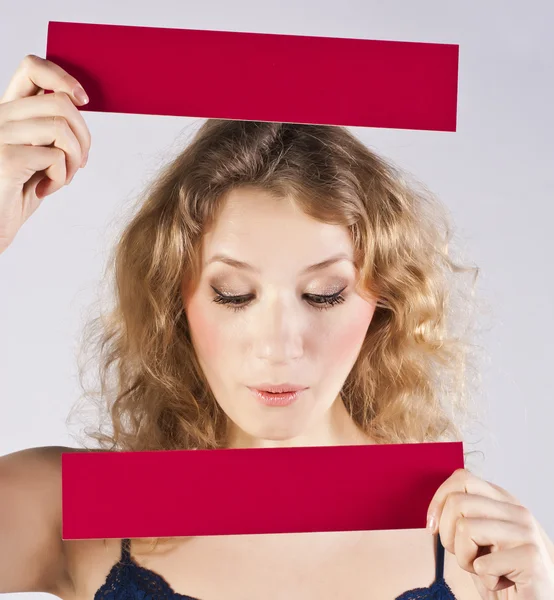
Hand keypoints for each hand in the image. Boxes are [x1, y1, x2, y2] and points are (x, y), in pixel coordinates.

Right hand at [0, 54, 90, 253]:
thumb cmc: (16, 193)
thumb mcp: (39, 155)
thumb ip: (52, 130)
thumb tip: (80, 106)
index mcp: (9, 111)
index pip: (32, 67)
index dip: (63, 77)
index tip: (84, 100)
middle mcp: (0, 117)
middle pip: (61, 101)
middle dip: (84, 136)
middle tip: (79, 163)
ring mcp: (0, 135)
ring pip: (62, 127)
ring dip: (75, 158)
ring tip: (62, 177)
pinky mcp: (6, 158)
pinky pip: (56, 156)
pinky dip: (61, 178)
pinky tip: (45, 190)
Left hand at [427, 468, 553, 598]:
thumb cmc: (501, 574)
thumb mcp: (477, 540)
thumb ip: (462, 517)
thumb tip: (434, 512)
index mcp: (503, 500)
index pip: (461, 478)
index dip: (438, 502)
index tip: (432, 527)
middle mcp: (517, 510)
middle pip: (457, 502)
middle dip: (448, 535)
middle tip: (466, 556)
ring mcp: (526, 532)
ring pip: (465, 528)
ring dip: (465, 559)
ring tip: (484, 569)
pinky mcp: (531, 557)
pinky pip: (482, 563)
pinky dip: (485, 580)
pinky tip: (503, 582)